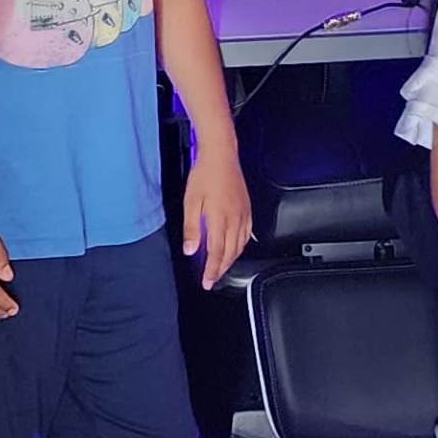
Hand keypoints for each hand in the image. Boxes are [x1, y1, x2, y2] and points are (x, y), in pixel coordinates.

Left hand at [181, 146, 254, 286]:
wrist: (221, 155)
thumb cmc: (204, 175)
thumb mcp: (191, 202)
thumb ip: (191, 228)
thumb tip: (190, 250)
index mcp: (219, 219)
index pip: (216, 253)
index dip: (212, 270)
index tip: (207, 282)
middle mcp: (234, 219)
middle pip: (230, 253)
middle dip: (221, 269)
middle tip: (213, 280)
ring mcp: (243, 214)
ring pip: (240, 245)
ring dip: (231, 259)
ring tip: (222, 267)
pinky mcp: (247, 208)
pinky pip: (247, 233)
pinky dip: (242, 245)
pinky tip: (237, 247)